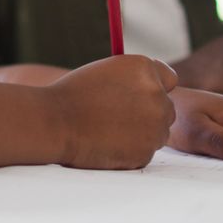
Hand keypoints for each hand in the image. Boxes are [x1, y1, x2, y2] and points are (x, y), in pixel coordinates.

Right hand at [46, 55, 176, 169]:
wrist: (53, 123)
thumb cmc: (72, 95)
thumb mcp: (105, 71)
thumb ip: (133, 79)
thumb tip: (150, 90)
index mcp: (145, 69)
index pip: (169, 79)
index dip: (155, 89)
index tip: (141, 97)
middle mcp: (157, 95)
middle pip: (166, 109)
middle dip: (148, 115)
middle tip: (118, 119)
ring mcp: (154, 126)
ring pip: (156, 133)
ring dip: (139, 134)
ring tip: (106, 130)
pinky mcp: (145, 152)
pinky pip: (143, 152)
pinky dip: (128, 152)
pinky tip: (105, 144)